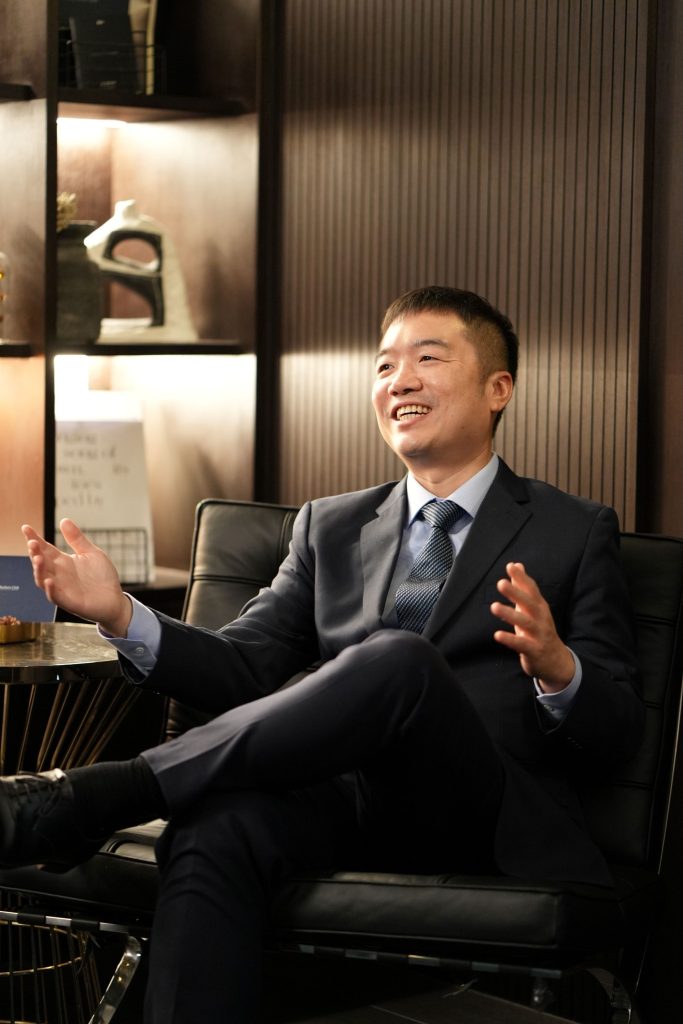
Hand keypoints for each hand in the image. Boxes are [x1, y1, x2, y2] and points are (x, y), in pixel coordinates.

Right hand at [21, 519, 132, 636]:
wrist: (114, 599)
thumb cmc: (102, 577)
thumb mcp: (90, 553)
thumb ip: (77, 539)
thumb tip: (64, 520)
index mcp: (63, 562)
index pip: (45, 548)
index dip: (34, 538)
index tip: (26, 527)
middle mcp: (58, 574)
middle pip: (41, 562)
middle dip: (35, 552)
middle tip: (32, 542)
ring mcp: (62, 588)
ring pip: (43, 579)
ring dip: (39, 570)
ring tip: (38, 558)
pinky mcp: (69, 602)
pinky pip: (55, 597)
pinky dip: (50, 590)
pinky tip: (49, 581)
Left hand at [490, 562, 573, 691]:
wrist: (556, 660)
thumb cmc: (540, 629)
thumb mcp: (533, 608)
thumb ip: (523, 587)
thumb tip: (516, 564)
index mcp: (540, 607)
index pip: (532, 589)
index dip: (522, 578)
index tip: (511, 566)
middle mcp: (541, 618)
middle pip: (529, 603)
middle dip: (516, 593)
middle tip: (501, 583)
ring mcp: (538, 635)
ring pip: (525, 623)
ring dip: (510, 614)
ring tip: (494, 606)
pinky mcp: (534, 650)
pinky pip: (521, 644)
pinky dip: (510, 639)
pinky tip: (497, 634)